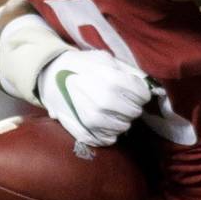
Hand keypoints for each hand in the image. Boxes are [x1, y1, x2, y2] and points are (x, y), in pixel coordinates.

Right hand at [37, 49, 158, 146]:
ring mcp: (92, 119)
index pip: (142, 95)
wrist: (50, 75)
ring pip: (123, 127)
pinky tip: (106, 123)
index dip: (142, 94)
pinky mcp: (83, 132)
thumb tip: (150, 85)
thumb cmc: (81, 65)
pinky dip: (110, 133)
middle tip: (124, 101)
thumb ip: (126, 71)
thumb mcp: (104, 59)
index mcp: (112, 81)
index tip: (138, 92)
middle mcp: (104, 102)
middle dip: (133, 106)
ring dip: (123, 120)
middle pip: (134, 112)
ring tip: (113, 110)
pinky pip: (106, 140)